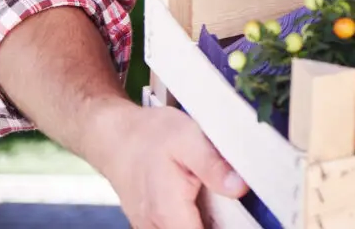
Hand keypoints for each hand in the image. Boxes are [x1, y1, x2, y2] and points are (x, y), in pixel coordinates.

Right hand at [90, 102, 246, 228]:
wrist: (115, 135)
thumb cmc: (150, 135)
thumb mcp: (188, 139)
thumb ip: (214, 166)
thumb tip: (240, 188)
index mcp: (169, 212)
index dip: (228, 228)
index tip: (240, 216)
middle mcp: (156, 226)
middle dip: (217, 224)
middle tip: (230, 206)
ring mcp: (150, 226)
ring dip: (204, 221)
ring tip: (213, 200)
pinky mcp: (150, 222)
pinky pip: (174, 227)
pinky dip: (191, 219)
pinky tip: (199, 202)